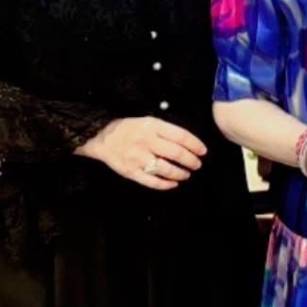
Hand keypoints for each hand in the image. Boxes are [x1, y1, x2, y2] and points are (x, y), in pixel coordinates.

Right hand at [77, 116, 206, 189]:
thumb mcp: (148, 121)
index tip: (203, 151)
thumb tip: (188, 142)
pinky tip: (173, 184)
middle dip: (191, 161)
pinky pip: (152, 182)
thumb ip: (166, 130)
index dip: (195, 145)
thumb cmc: (130, 129)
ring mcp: (139, 158)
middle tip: (197, 164)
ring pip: (166, 169)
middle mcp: (146, 142)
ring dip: (180, 173)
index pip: (180, 136)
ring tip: (186, 174)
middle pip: (176, 153)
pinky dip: (166, 184)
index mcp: (153, 127)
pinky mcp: (132, 172)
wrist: (103, 137)